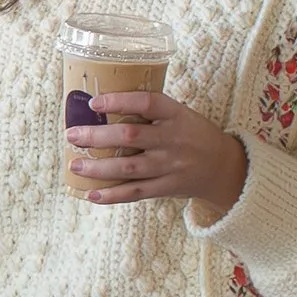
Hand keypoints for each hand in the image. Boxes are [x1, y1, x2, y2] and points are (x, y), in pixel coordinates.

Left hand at [68, 91, 248, 216]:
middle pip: (130, 136)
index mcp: (176, 114)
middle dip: (96, 136)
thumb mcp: (180, 114)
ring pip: (128, 167)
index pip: (146, 102)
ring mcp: (170, 166)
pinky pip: (135, 192)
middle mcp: (173, 139)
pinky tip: (92, 194)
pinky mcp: (167, 187)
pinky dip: (112, 195)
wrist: (224, 167)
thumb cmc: (193, 134)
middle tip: (72, 135)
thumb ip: (150, 111)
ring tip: (75, 165)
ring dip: (97, 168)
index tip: (94, 103)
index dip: (119, 101)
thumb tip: (103, 105)